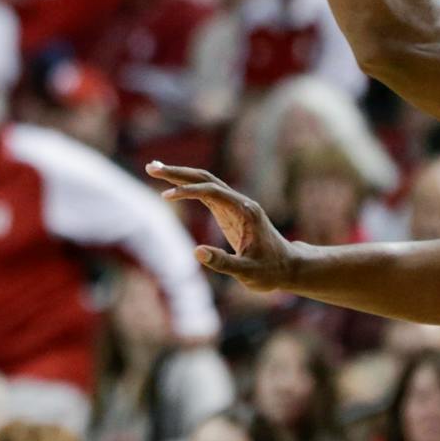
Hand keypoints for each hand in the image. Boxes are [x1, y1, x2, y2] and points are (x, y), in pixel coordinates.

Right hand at [147, 163, 298, 293]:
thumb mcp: (248, 273)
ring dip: (179, 175)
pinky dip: (186, 188)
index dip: (188, 191)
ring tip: (154, 169)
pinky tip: (171, 187)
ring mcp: (233, 205)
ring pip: (204, 182)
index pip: (212, 192)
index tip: (166, 196)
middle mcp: (239, 202)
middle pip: (205, 179)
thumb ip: (224, 263)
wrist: (287, 267)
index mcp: (245, 211)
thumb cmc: (270, 271)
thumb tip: (196, 252)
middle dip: (178, 172)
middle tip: (152, 167)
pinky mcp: (228, 212)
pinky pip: (205, 193)